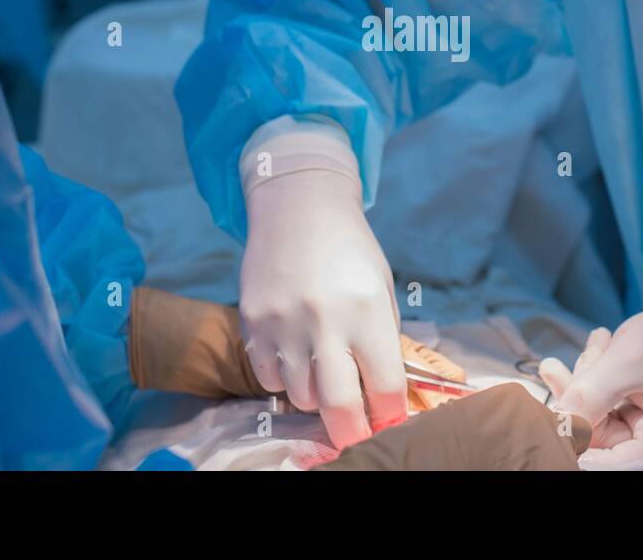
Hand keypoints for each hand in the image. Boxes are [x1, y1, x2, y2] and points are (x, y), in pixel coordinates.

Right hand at [240, 166, 406, 447]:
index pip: (384, 385)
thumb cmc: (349, 248)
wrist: (298, 206)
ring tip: (323, 372)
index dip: (389, 414)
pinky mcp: (254, 321)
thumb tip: (382, 395)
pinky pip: (269, 377)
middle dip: (351, 432)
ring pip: (301, 395)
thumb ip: (381, 339)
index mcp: (367, 311)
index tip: (389, 422)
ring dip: (316, 396)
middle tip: (355, 436)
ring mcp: (284, 323)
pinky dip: (284, 379)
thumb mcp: (380, 288)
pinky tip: (294, 356)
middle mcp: (325, 321)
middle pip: (339, 406)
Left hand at [541, 287, 642, 466]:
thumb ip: (589, 395)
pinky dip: (592, 377)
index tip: (544, 416)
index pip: (611, 464)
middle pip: (596, 442)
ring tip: (599, 343)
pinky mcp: (636, 416)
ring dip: (584, 381)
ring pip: (592, 420)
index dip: (574, 443)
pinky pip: (599, 406)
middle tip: (559, 365)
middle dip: (574, 401)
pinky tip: (600, 344)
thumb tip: (555, 424)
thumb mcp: (629, 360)